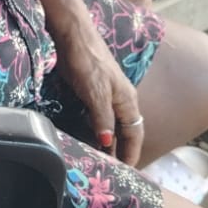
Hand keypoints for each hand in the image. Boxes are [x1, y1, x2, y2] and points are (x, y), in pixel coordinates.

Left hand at [46, 0, 144, 166]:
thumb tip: (106, 142)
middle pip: (126, 131)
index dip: (132, 152)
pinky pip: (99, 116)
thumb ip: (102, 117)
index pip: (135, 133)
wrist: (72, 35)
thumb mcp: (95, 92)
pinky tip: (87, 137)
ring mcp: (107, 94)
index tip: (128, 172)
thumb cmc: (86, 61)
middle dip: (122, 151)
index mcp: (127, 100)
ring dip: (108, 142)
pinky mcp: (92, 89)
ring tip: (101, 160)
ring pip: (112, 124)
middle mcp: (120, 99)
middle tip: (114, 171)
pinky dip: (96, 130)